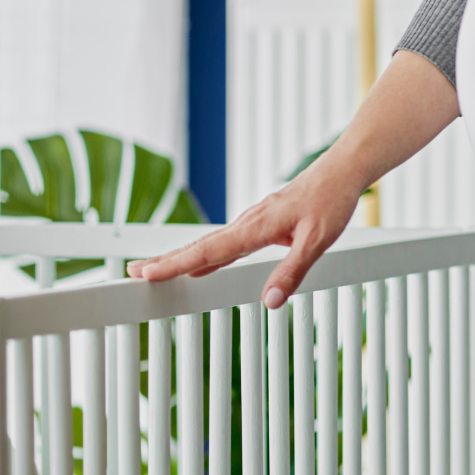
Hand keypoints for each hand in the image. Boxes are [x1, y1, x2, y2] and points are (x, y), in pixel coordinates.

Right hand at [128, 157, 364, 309]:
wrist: (341, 171)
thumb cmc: (330, 202)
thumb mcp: (317, 241)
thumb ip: (292, 272)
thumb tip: (269, 302)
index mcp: (255, 227)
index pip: (207, 251)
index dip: (176, 264)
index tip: (148, 272)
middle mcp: (246, 223)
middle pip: (198, 247)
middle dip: (165, 261)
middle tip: (134, 273)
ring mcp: (250, 223)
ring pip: (208, 244)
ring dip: (180, 258)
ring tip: (155, 271)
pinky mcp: (258, 224)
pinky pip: (224, 243)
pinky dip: (204, 255)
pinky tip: (200, 267)